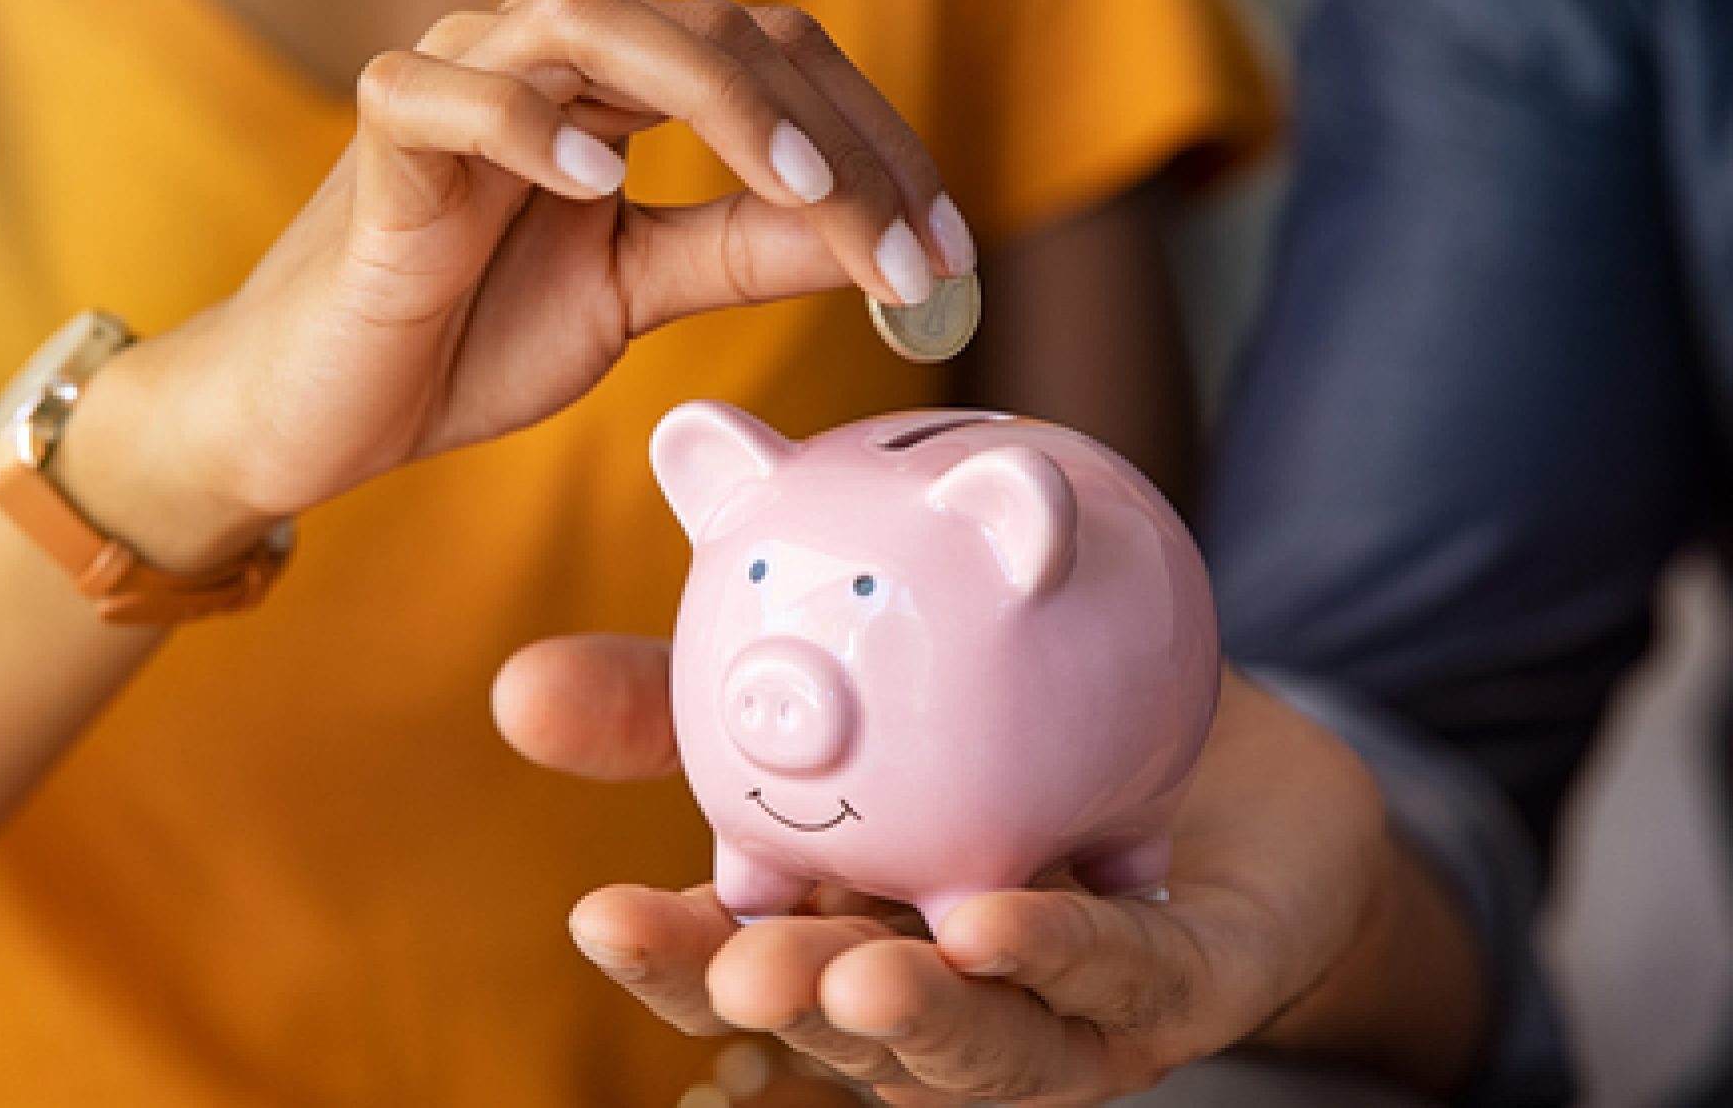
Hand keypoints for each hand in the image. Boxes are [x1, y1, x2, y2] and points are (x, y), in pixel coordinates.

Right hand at [61, 0, 971, 568]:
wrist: (325, 408)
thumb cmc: (470, 335)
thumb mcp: (636, 293)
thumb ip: (741, 253)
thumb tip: (870, 240)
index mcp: (621, 91)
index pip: (776, 66)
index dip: (875, 146)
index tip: (947, 256)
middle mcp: (550, 59)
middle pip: (720, 33)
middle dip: (834, 140)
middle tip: (909, 252)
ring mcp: (461, 82)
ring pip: (595, 22)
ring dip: (720, 103)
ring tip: (803, 195)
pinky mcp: (382, 140)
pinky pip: (447, 95)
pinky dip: (525, 125)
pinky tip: (598, 184)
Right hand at [494, 640, 1487, 1104]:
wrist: (1217, 736)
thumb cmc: (1012, 728)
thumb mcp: (843, 691)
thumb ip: (693, 699)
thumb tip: (515, 689)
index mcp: (845, 928)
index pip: (740, 963)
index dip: (673, 955)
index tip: (599, 913)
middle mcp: (940, 992)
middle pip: (841, 1023)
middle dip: (781, 1007)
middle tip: (737, 967)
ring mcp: (1059, 1010)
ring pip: (980, 1044)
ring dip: (915, 1020)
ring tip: (854, 978)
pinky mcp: (1176, 990)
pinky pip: (1120, 979)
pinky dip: (1062, 955)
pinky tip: (1003, 919)